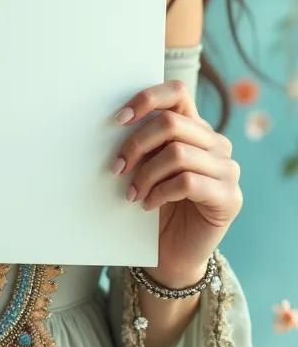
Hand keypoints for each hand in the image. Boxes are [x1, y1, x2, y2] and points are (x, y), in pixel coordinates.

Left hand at [111, 79, 242, 282]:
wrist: (170, 253)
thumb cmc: (155, 204)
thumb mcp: (147, 166)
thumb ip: (144, 142)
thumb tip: (116, 122)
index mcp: (195, 128)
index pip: (177, 92)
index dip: (147, 98)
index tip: (119, 119)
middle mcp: (216, 144)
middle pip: (171, 123)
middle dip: (136, 144)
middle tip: (117, 167)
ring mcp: (227, 170)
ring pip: (177, 153)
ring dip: (146, 174)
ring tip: (132, 193)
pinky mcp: (229, 197)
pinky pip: (188, 181)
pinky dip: (160, 192)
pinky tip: (148, 204)